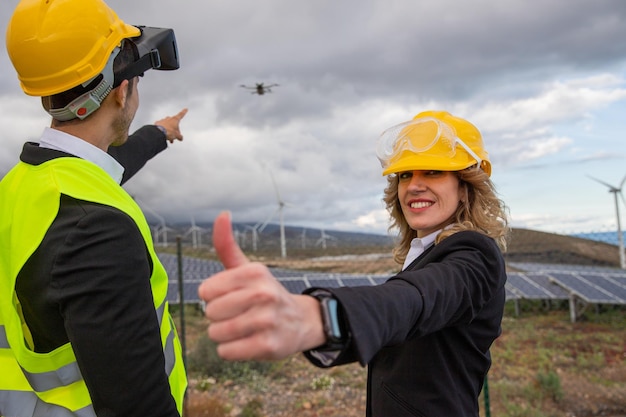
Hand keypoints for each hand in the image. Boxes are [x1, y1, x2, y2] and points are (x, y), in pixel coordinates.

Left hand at [154, 108, 187, 142]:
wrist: (159, 132)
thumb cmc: (168, 132)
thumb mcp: (177, 136)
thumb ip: (180, 136)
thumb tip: (180, 138)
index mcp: (175, 120)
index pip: (181, 115)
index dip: (184, 112)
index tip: (185, 109)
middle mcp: (169, 118)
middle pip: (174, 123)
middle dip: (174, 129)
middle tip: (174, 135)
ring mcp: (163, 120)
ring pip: (167, 125)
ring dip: (169, 131)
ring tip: (169, 138)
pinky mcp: (157, 123)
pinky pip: (161, 126)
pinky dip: (163, 130)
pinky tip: (163, 134)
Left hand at [198, 212, 325, 360]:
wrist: (300, 321)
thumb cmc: (264, 293)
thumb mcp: (247, 268)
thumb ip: (227, 245)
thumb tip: (222, 214)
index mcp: (254, 272)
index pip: (205, 290)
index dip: (213, 297)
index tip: (231, 296)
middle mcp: (263, 294)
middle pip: (210, 312)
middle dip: (219, 316)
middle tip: (239, 313)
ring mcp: (267, 321)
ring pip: (216, 333)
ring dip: (223, 335)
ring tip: (242, 328)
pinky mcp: (268, 346)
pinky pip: (227, 352)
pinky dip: (231, 350)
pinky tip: (247, 342)